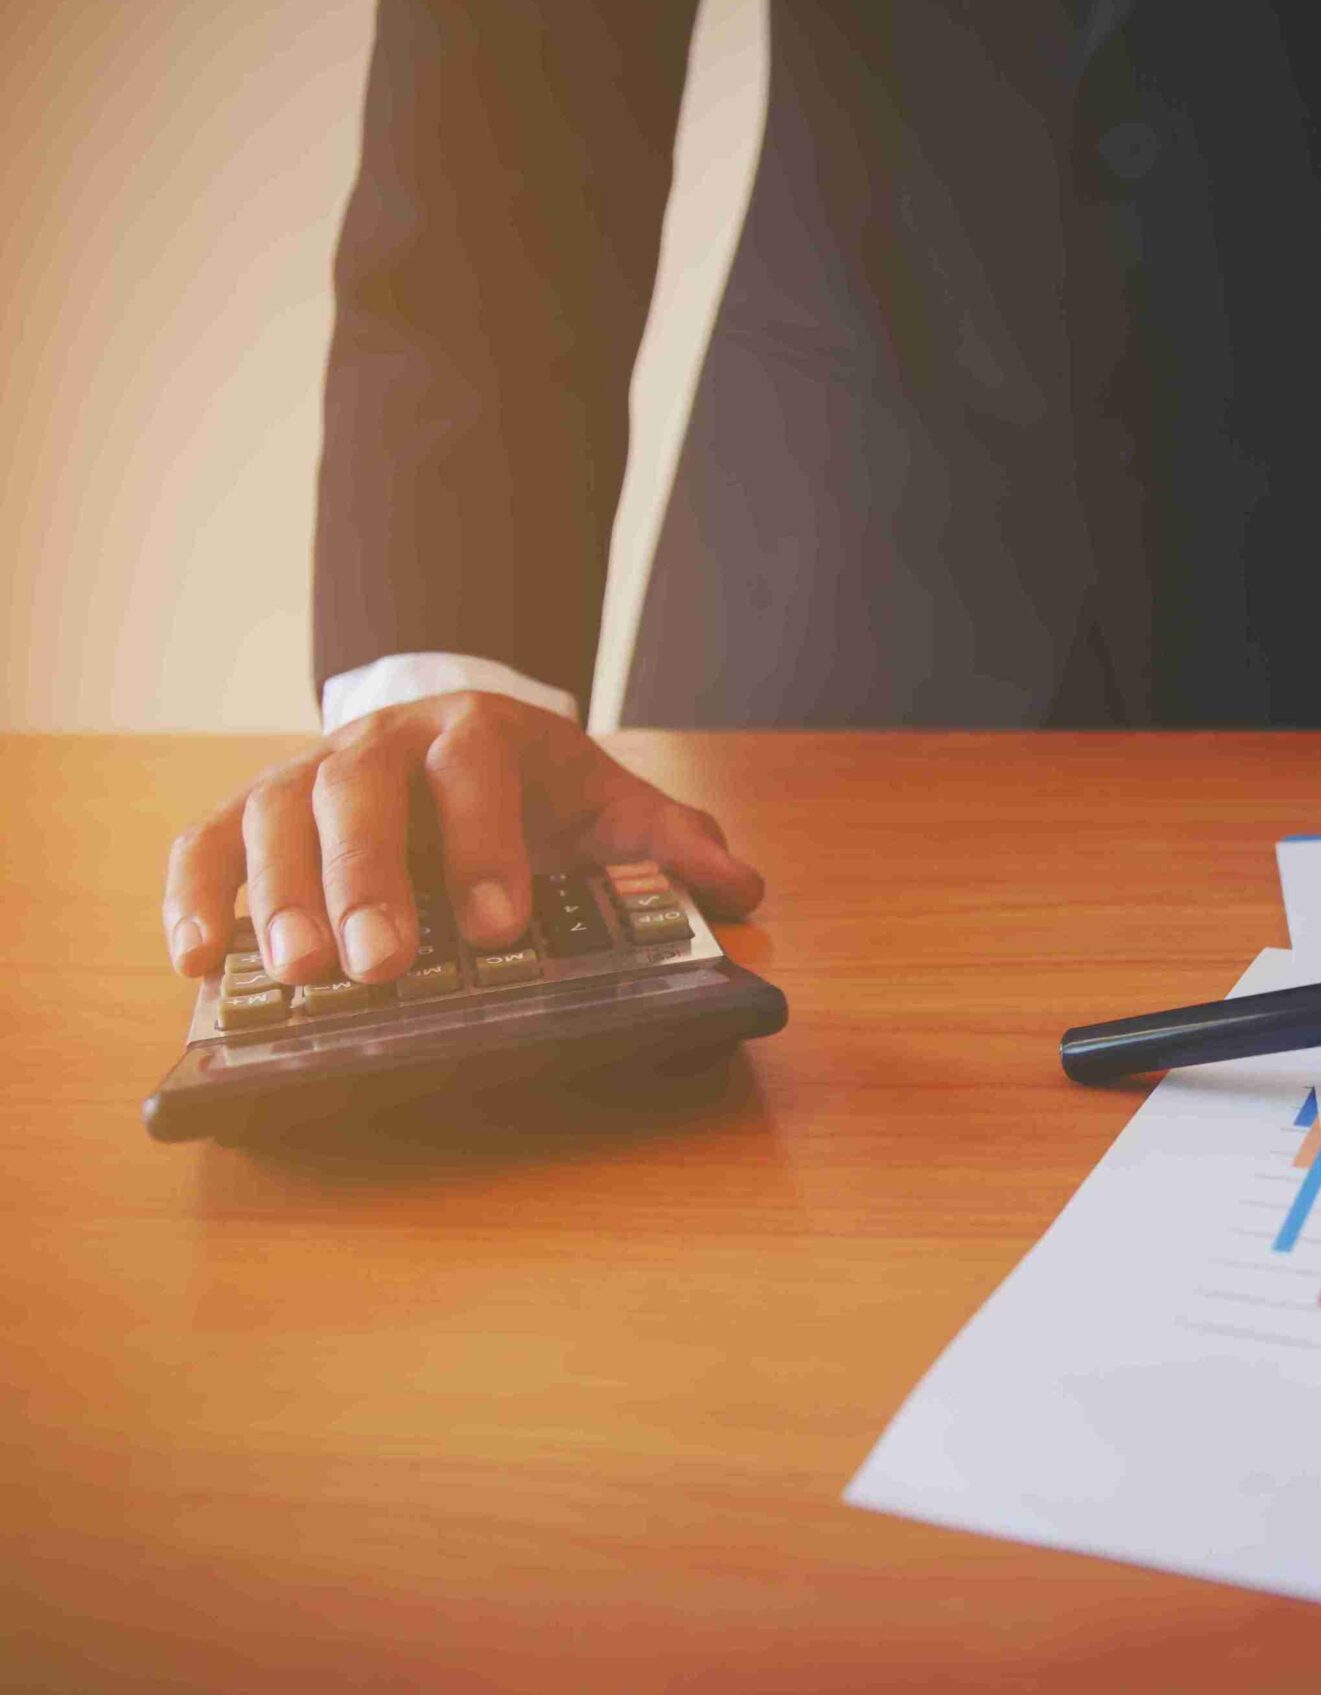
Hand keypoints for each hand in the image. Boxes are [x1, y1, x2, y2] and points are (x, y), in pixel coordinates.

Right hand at [162, 693, 764, 984]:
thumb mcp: (609, 806)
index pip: (475, 774)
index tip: (501, 927)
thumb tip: (740, 889)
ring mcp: (307, 775)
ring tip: (297, 973)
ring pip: (272, 814)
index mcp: (474, 732)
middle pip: (357, 793)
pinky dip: (195, 895)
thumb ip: (671, 844)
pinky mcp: (253, 816)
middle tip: (382, 964)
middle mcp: (379, 744)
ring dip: (279, 894)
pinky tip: (198, 959)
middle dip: (367, 879)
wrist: (458, 736)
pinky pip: (205, 844)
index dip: (484, 846)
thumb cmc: (534, 788)